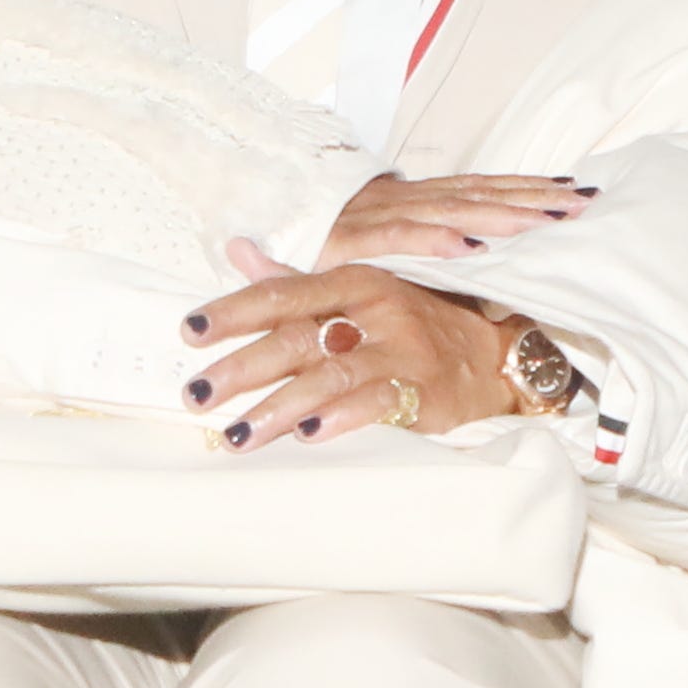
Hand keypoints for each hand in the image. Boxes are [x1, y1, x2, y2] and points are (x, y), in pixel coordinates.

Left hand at [181, 248, 518, 445]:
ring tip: (235, 434)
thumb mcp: (361, 292)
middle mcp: (376, 311)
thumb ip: (296, 280)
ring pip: (328, 376)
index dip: (235, 311)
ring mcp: (401, 352)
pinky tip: (307, 437)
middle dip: (241, 369)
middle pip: (296, 338)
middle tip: (196, 393)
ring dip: (277, 408)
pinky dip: (339, 419)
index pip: (284, 294)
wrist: (496, 356)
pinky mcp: (423, 391)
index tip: (190, 331)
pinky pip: (375, 404)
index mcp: (356, 281)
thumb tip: (237, 250)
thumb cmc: (417, 325)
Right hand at [322, 169, 592, 261]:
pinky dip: (435, 239)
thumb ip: (427, 241)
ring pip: (452, 212)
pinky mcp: (350, 240)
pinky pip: (400, 239)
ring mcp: (378, 216)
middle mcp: (404, 200)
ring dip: (501, 214)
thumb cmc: (325, 237)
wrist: (259, 223)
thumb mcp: (385, 238)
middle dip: (533, 200)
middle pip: (481, 196)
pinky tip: (471, 246)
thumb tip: (477, 246)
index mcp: (416, 199)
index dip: (528, 187)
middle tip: (582, 205)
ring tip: (546, 220)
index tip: (574, 191)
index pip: (483, 188)